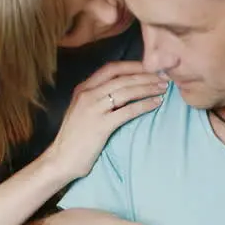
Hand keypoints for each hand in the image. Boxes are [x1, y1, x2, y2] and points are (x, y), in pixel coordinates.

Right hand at [44, 61, 165, 179]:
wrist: (61, 159)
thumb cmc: (75, 138)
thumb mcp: (82, 111)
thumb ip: (97, 98)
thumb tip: (122, 91)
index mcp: (82, 89)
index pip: (111, 68)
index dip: (133, 65)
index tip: (150, 67)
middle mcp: (87, 94)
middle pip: (122, 78)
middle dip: (146, 75)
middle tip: (164, 77)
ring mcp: (93, 109)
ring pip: (126, 91)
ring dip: (148, 88)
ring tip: (163, 88)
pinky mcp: (101, 125)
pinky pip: (128, 111)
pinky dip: (144, 105)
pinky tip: (156, 104)